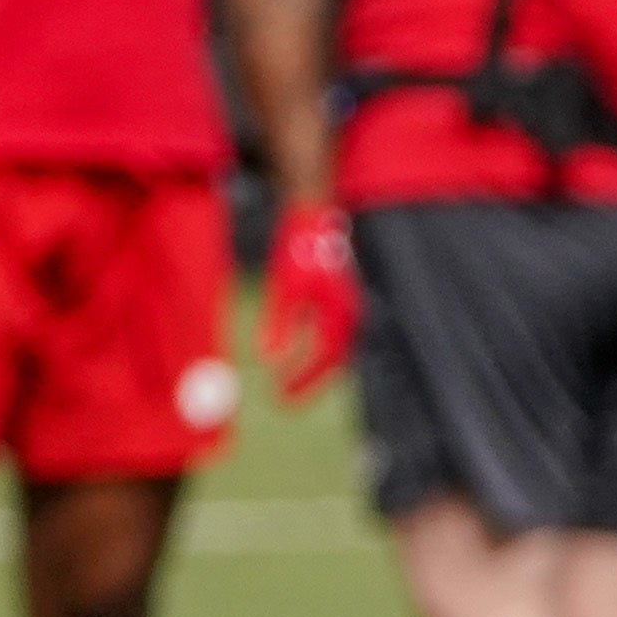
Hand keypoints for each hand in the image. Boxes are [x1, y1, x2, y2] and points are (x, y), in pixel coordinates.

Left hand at [263, 199, 357, 396]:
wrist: (312, 218)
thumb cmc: (298, 250)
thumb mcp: (283, 288)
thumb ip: (279, 325)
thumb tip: (267, 359)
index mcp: (340, 313)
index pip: (324, 357)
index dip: (302, 380)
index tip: (279, 395)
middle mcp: (349, 314)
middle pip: (332, 360)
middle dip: (307, 381)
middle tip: (281, 399)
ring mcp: (346, 308)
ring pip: (332, 350)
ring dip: (311, 370)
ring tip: (287, 384)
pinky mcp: (337, 302)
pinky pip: (329, 337)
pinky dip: (314, 353)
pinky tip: (295, 358)